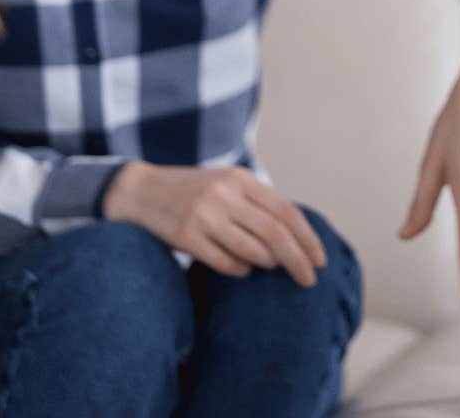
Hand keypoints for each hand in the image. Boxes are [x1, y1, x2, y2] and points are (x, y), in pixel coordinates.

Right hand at [104, 162, 327, 285]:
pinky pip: (225, 263)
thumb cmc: (193, 192)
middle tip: (309, 280)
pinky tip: (242, 269)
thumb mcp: (227, 185)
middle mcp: (225, 194)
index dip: (308, 238)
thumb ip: (257, 204)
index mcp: (240, 179)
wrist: (139, 191)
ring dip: (268, 264)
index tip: (320, 260)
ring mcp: (204, 215)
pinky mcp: (185, 236)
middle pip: (275, 234)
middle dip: (298, 260)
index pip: (286, 211)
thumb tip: (297, 238)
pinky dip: (240, 270)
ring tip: (270, 266)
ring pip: (253, 250)